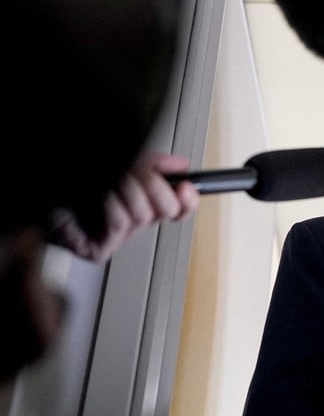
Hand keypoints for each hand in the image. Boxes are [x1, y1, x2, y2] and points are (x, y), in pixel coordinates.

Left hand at [49, 151, 199, 262]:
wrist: (45, 199)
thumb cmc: (76, 186)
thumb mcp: (125, 166)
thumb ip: (153, 164)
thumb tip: (179, 165)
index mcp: (140, 204)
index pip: (177, 209)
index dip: (187, 200)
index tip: (186, 187)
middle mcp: (131, 222)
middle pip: (166, 209)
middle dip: (153, 186)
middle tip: (139, 176)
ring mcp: (115, 238)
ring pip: (142, 214)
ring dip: (126, 191)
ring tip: (112, 183)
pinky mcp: (99, 251)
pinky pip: (119, 224)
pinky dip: (110, 204)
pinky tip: (100, 198)